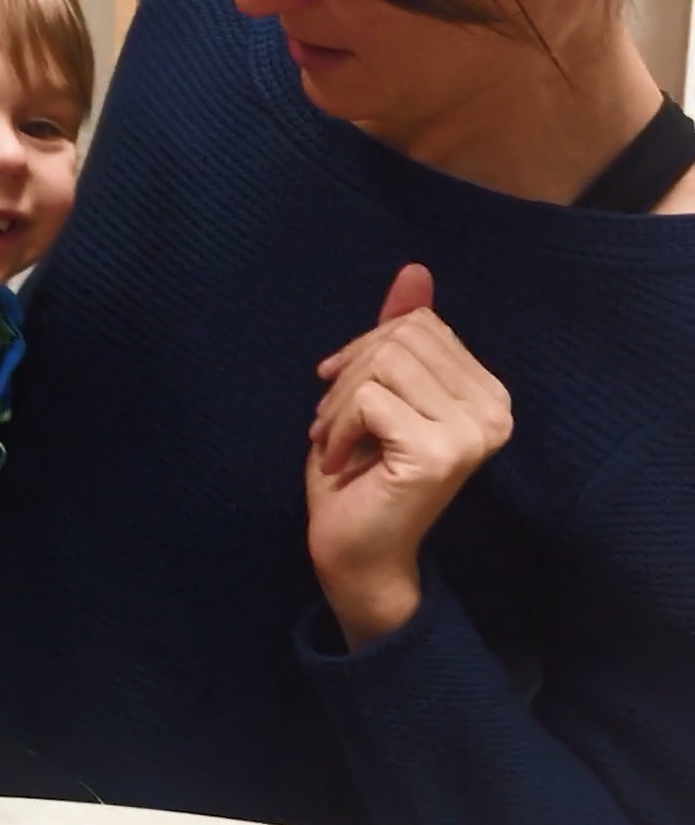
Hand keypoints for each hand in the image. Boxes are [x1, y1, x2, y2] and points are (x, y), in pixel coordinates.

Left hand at [305, 264, 513, 647]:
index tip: (337, 394)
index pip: (421, 324)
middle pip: (401, 337)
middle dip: (349, 374)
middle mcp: (495, 411)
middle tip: (329, 424)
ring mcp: (473, 432)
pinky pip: (370, 399)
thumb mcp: (373, 393)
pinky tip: (339, 462)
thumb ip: (397, 336)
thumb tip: (414, 270)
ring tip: (333, 443)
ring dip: (339, 403)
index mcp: (487, 393)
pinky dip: (337, 427)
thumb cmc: (360, 478)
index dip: (365, 347)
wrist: (355, 554)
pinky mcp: (440, 452)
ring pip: (384, 363)